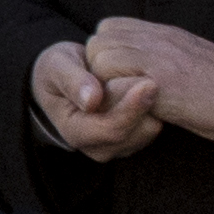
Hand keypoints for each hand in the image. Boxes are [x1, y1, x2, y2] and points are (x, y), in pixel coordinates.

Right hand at [27, 40, 155, 161]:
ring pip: (149, 131)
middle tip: (151, 76)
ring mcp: (119, 146)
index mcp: (75, 132)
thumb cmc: (60, 70)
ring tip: (142, 80)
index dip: (130, 109)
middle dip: (145, 106)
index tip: (148, 84)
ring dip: (152, 107)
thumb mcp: (57, 66)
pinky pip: (155, 126)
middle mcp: (98, 147)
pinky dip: (156, 109)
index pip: (110, 130)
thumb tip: (91, 101)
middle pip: (135, 133)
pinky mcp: (136, 140)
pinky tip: (148, 90)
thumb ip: (72, 81)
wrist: (69, 78)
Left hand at [79, 17, 213, 147]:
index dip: (109, 54)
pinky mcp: (156, 80)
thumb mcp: (191, 59)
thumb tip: (138, 67)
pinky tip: (139, 112)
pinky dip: (116, 100)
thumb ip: (162, 55)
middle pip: (98, 43)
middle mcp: (156, 38)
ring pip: (100, 60)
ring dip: (107, 85)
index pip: (109, 29)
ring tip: (130, 103)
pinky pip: (112, 84)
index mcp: (164, 33)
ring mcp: (156, 56)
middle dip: (102, 70)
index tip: (125, 78)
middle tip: (123, 94)